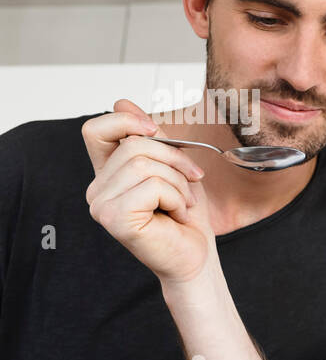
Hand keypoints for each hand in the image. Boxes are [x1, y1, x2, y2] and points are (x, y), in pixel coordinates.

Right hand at [84, 99, 214, 285]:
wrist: (196, 257)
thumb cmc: (185, 216)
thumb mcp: (172, 167)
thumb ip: (150, 138)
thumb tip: (122, 101)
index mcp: (106, 174)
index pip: (95, 129)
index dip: (125, 120)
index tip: (155, 130)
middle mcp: (96, 189)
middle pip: (134, 145)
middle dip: (175, 160)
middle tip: (190, 184)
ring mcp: (100, 205)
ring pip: (144, 164)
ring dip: (178, 183)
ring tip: (181, 204)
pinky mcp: (114, 218)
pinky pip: (152, 186)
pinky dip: (176, 198)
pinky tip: (175, 216)